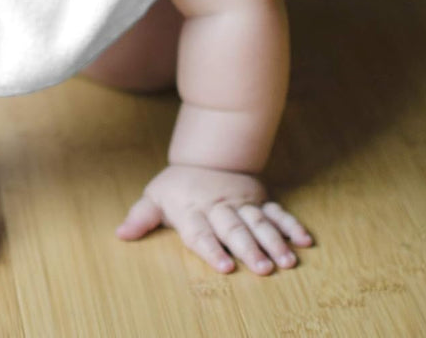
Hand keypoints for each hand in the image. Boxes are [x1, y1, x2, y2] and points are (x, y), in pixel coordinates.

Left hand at [117, 165, 312, 274]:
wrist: (205, 156)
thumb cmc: (177, 187)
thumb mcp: (155, 198)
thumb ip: (141, 218)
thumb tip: (120, 235)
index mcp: (192, 210)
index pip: (201, 232)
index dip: (212, 248)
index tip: (225, 266)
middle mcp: (218, 207)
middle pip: (234, 228)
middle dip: (250, 248)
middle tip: (265, 269)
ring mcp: (241, 203)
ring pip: (258, 221)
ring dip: (274, 241)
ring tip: (288, 261)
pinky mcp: (259, 199)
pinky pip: (277, 212)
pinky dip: (291, 225)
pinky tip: (305, 241)